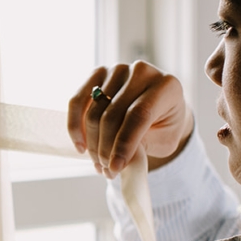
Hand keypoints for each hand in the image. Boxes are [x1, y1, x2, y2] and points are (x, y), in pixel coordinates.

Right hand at [67, 61, 193, 177]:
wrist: (159, 107)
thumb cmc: (163, 125)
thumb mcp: (164, 140)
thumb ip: (143, 145)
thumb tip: (114, 158)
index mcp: (166, 87)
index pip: (138, 115)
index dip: (124, 144)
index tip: (115, 168)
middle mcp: (142, 71)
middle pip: (112, 115)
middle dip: (106, 149)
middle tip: (107, 171)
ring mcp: (118, 69)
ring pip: (94, 112)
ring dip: (92, 144)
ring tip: (98, 164)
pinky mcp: (98, 72)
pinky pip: (77, 101)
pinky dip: (75, 126)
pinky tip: (81, 146)